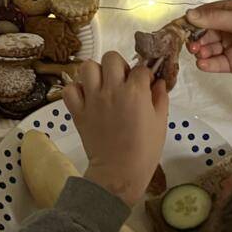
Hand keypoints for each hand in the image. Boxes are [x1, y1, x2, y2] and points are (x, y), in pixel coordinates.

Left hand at [64, 53, 169, 207]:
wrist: (119, 173)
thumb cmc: (145, 150)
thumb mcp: (161, 122)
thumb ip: (160, 97)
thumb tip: (159, 82)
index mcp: (135, 92)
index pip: (141, 68)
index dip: (144, 75)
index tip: (145, 85)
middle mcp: (112, 89)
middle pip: (111, 58)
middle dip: (119, 66)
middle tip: (122, 82)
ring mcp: (92, 99)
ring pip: (87, 67)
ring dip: (96, 73)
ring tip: (102, 86)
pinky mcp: (77, 111)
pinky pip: (70, 89)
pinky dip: (76, 91)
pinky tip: (86, 99)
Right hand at [184, 0, 231, 108]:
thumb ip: (214, 18)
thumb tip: (188, 15)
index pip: (209, 12)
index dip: (195, 18)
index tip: (181, 26)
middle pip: (206, 30)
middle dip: (197, 37)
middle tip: (191, 45)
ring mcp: (231, 45)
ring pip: (208, 47)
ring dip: (201, 50)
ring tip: (199, 55)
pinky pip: (215, 61)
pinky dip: (208, 63)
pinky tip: (203, 64)